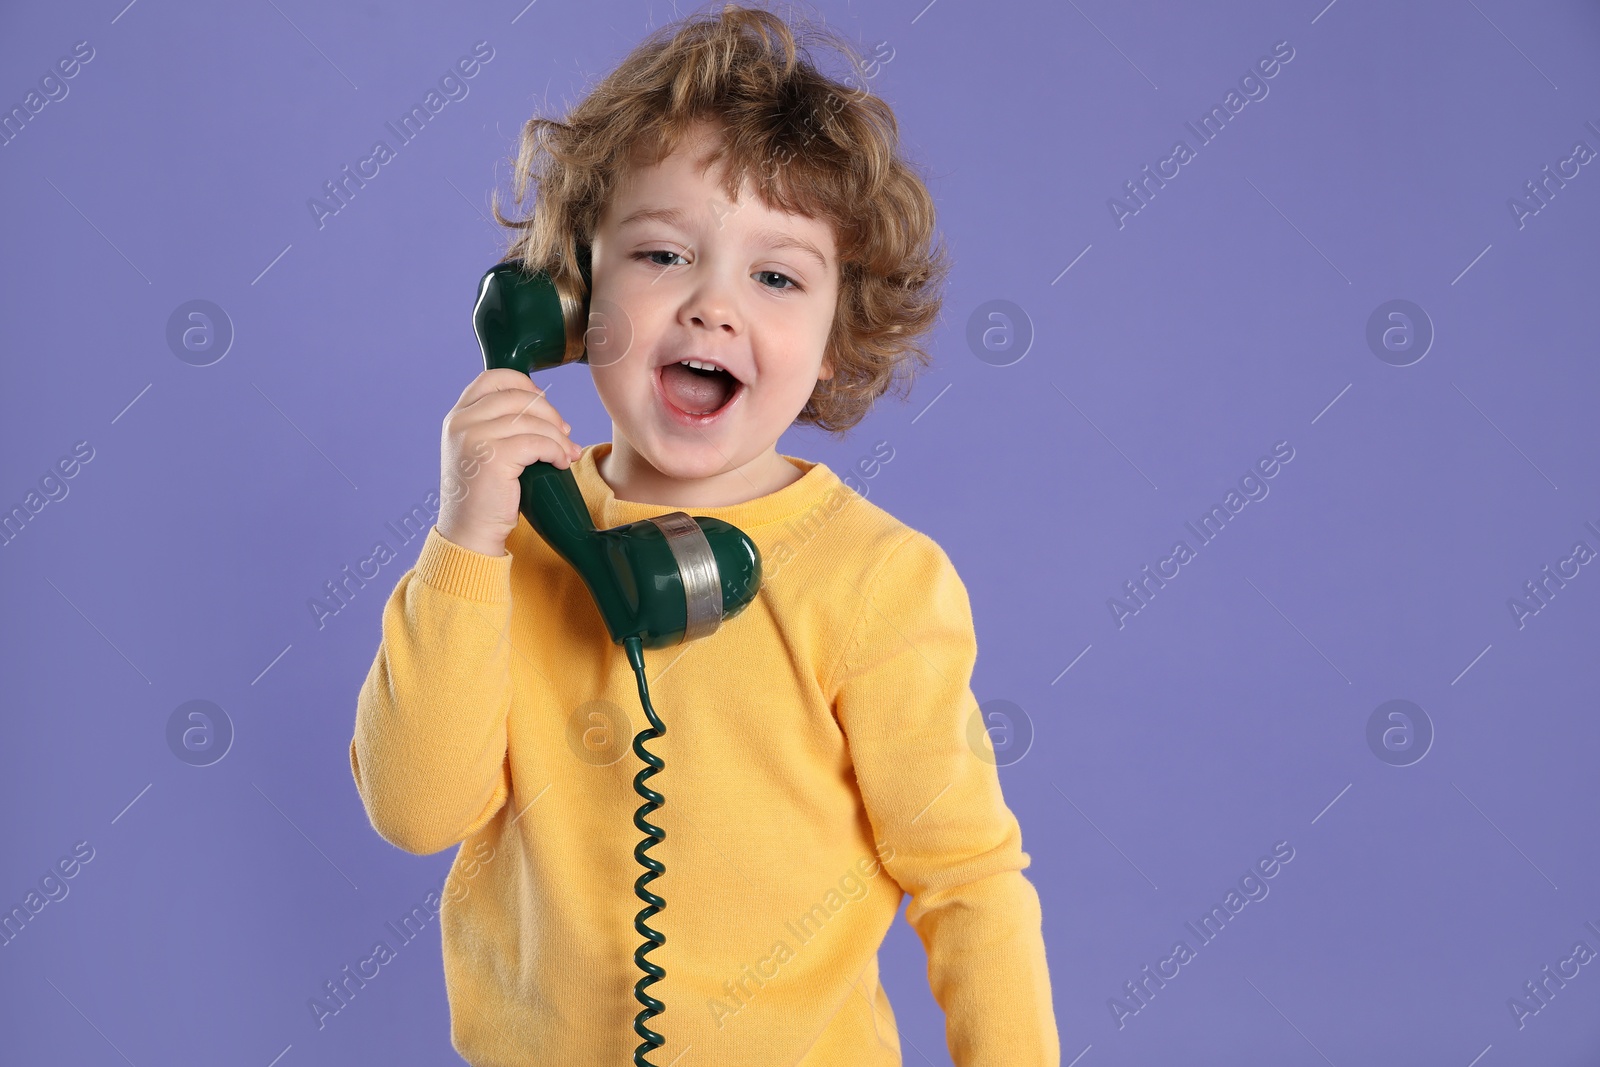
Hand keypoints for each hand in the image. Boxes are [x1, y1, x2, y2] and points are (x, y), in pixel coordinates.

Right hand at [436, 368, 580, 556]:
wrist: (470, 533)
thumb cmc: (484, 495)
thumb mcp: (482, 450)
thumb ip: (498, 424)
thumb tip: (543, 404)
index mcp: (457, 416)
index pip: (492, 378)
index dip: (523, 384)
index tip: (543, 401)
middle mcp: (461, 422)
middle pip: (518, 397)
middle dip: (549, 413)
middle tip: (565, 432)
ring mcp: (475, 437)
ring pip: (532, 421)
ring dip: (558, 436)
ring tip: (568, 453)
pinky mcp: (494, 456)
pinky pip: (538, 442)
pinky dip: (556, 450)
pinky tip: (561, 463)